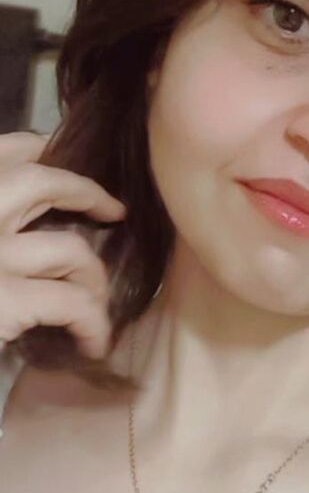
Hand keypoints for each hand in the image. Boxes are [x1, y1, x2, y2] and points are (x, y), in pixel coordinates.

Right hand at [0, 131, 126, 358]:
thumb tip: (35, 218)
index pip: (3, 148)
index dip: (44, 150)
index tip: (70, 167)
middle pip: (40, 180)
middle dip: (87, 192)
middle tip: (113, 210)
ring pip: (71, 250)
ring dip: (93, 280)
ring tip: (93, 304)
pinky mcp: (2, 299)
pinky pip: (75, 303)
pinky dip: (94, 325)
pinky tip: (92, 344)